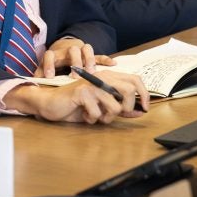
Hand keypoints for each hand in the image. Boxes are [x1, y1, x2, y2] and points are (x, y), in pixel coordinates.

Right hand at [3, 72, 147, 122]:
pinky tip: (84, 115)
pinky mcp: (82, 92)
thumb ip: (121, 107)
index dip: (145, 94)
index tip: (144, 109)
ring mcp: (92, 84)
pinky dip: (92, 119)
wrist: (51, 103)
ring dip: (106, 118)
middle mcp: (102, 77)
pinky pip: (98, 113)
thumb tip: (141, 111)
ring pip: (115, 106)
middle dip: (126, 109)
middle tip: (113, 115)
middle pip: (130, 91)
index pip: (136, 79)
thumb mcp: (102, 107)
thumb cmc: (76, 105)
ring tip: (95, 116)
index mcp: (108, 77)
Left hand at [35, 37, 115, 77]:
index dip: (49, 65)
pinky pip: (100, 55)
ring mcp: (81, 51)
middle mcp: (68, 50)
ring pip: (86, 50)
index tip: (49, 77)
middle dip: (74, 63)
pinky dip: (105, 59)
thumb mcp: (45, 67)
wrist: (65, 47)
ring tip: (92, 72)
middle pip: (72, 50)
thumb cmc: (55, 62)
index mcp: (55, 54)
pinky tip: (112, 64)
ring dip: (89, 60)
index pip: (50, 55)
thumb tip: (33, 83)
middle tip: (75, 77)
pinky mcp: (92, 54)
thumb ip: (40, 74)